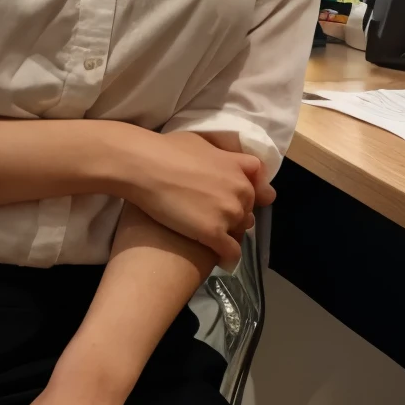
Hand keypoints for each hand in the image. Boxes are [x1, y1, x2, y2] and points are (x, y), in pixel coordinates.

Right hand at [116, 127, 274, 266]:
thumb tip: (219, 163)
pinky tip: (220, 261)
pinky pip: (231, 253)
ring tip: (210, 238)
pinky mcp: (214, 233)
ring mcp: (229, 213)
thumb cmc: (165, 150)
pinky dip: (227, 258)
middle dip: (235, 216)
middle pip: (248, 211)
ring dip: (228, 235)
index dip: (251, 194)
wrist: (145, 166)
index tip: (237, 200)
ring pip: (239, 232)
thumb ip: (219, 156)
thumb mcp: (200, 143)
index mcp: (237, 167)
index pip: (259, 185)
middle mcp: (240, 190)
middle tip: (213, 218)